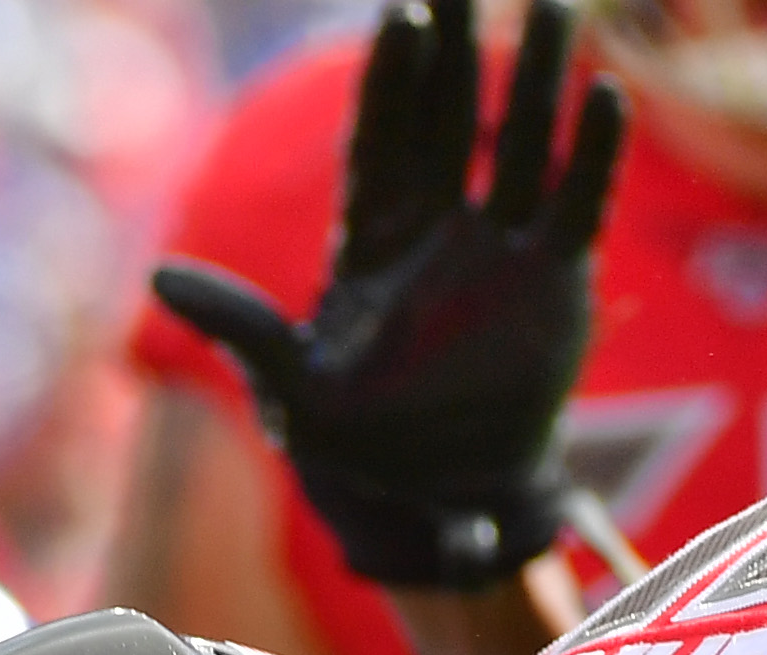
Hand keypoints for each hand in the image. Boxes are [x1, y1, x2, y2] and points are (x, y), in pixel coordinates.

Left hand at [148, 0, 625, 589]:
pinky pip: (576, 205)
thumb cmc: (358, 445)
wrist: (439, 494)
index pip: (380, 140)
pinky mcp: (553, 281)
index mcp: (370, 240)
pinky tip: (607, 97)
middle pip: (447, 119)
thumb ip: (241, 328)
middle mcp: (435, 230)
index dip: (391, 80)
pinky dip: (592, 157)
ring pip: (517, 145)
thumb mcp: (291, 388)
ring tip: (553, 8)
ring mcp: (497, 250)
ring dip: (535, 79)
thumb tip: (159, 284)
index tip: (404, 11)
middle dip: (457, 48)